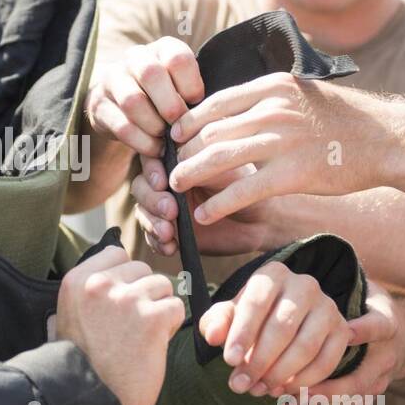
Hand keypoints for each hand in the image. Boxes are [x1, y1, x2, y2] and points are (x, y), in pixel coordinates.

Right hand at [56, 247, 185, 404]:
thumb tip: (112, 272)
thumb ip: (89, 292)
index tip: (120, 302)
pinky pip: (176, 308)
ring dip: (159, 310)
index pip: (116, 253)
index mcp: (76, 281)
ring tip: (141, 337)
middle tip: (131, 326)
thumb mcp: (68, 319)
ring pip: (163, 286)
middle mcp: (99, 284)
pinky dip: (170, 327)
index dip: (125, 278)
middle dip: (144, 294)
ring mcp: (126, 300)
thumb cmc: (81, 366)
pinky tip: (152, 346)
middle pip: (143, 269)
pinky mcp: (151, 319)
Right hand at [85, 37, 204, 157]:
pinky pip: (121, 125)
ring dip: (154, 127)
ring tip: (165, 141)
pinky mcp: (98, 104)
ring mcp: (112, 78)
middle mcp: (135, 57)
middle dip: (170, 106)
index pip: (178, 58)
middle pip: (151, 74)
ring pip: (133, 101)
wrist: (124, 104)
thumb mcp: (183, 94)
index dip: (191, 85)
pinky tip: (153, 148)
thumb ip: (192, 109)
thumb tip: (202, 136)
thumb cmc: (166, 99)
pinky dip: (142, 142)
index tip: (196, 104)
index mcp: (162, 48)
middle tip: (179, 127)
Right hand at [132, 155, 291, 257]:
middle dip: (152, 200)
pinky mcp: (170, 231)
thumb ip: (199, 160)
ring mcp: (166, 207)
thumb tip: (170, 168)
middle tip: (170, 211)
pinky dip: (158, 242)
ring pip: (143, 212)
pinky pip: (153, 237)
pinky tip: (170, 247)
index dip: (152, 171)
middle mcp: (166, 180)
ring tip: (168, 233)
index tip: (163, 182)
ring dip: (152, 223)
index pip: (151, 159)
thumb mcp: (225, 164)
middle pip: (142, 187)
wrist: (261, 216)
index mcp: (175, 157)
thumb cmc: (247, 182)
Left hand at [169, 73, 395, 223]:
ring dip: (189, 174)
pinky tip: (202, 213)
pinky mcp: (293, 173)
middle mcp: (273, 109)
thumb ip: (267, 100)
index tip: (173, 137)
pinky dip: (217, 203)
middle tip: (166, 168)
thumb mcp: (301, 94)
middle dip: (182, 152)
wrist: (386, 139)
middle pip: (210, 130)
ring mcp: (283, 140)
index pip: (214, 103)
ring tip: (173, 188)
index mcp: (272, 86)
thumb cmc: (343, 121)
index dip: (187, 122)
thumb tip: (232, 113)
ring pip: (218, 158)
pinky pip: (243, 190)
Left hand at [195, 261, 352, 401]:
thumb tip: (212, 336)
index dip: (242, 334)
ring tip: (259, 390)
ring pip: (306, 346)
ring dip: (280, 374)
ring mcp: (327, 307)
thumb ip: (216, 323)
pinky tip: (283, 390)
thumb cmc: (251, 318)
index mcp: (272, 274)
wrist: (285, 318)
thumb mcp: (230, 316)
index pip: (256, 303)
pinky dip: (305, 381)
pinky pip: (326, 361)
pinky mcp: (341, 330)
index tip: (228, 362)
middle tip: (240, 385)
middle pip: (282, 327)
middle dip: (259, 361)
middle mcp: (305, 285)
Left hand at [270, 280, 397, 404]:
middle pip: (356, 381)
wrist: (402, 339)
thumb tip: (308, 289)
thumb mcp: (365, 291)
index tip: (347, 331)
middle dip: (322, 389)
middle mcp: (383, 359)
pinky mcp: (363, 401)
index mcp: (385, 325)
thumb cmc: (367, 308)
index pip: (379, 327)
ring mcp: (375, 384)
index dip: (364, 330)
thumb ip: (346, 290)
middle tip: (286, 390)